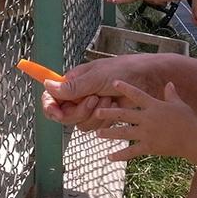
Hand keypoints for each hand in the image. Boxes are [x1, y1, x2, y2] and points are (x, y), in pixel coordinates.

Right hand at [41, 55, 156, 129]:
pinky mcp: (104, 116)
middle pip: (65, 115)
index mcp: (73, 82)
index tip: (56, 113)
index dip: (50, 107)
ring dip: (96, 115)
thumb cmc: (124, 70)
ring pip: (81, 124)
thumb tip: (47, 86)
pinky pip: (96, 127)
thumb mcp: (96, 77)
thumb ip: (73, 87)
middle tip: (94, 100)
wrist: (150, 80)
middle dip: (79, 112)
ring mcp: (91, 107)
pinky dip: (106, 119)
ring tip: (109, 99)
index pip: (52, 97)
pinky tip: (115, 104)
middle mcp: (79, 95)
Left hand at [94, 80, 196, 160]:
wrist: (195, 139)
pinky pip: (132, 151)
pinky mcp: (149, 146)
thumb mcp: (179, 104)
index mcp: (154, 106)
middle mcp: (148, 118)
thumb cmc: (189, 120)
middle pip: (124, 114)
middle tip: (96, 111)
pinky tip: (109, 157)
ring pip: (124, 133)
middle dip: (109, 113)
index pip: (137, 94)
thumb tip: (169, 83)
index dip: (125, 88)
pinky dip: (120, 155)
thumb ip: (171, 94)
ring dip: (110, 133)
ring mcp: (147, 133)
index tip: (113, 82)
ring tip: (97, 133)